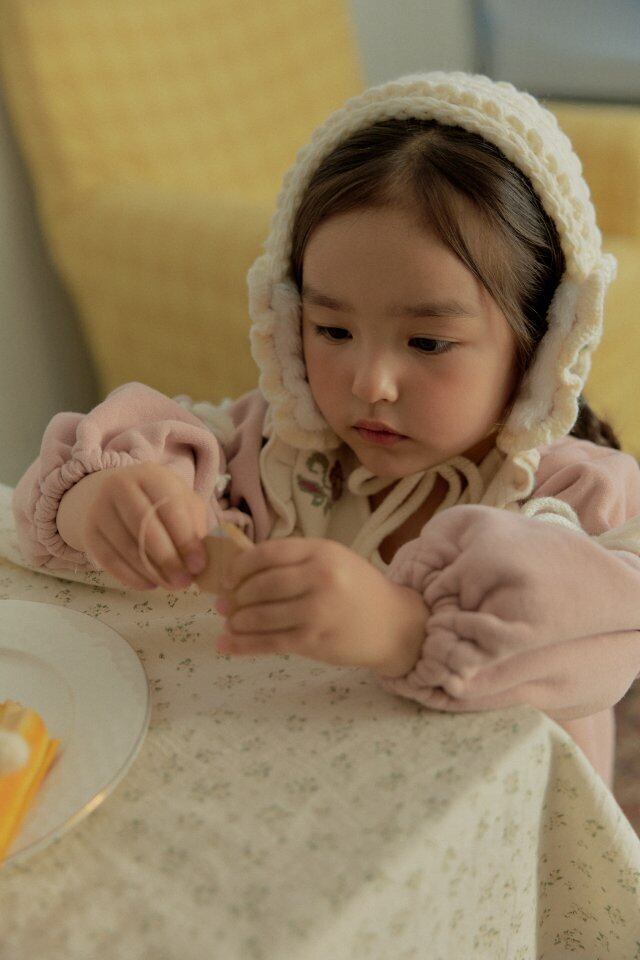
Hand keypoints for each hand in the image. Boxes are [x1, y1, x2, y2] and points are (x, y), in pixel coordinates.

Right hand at [83, 462, 208, 590]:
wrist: (117, 500)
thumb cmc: (160, 503)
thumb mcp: (183, 504)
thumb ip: (194, 526)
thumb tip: (199, 560)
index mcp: (151, 475)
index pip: (170, 507)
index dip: (186, 539)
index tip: (198, 566)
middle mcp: (120, 486)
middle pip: (144, 526)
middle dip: (168, 559)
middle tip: (184, 582)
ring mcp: (100, 508)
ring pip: (126, 546)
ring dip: (151, 572)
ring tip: (170, 585)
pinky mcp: (89, 532)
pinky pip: (108, 560)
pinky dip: (131, 577)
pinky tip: (149, 584)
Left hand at [214, 536, 424, 672]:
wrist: (395, 625)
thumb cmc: (359, 589)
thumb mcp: (333, 561)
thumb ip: (295, 560)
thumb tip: (241, 567)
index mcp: (321, 552)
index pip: (267, 553)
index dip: (240, 566)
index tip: (228, 577)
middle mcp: (319, 578)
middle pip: (260, 585)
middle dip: (235, 595)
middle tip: (222, 603)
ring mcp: (317, 611)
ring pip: (261, 615)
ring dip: (236, 620)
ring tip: (229, 622)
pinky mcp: (314, 640)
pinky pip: (270, 642)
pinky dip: (243, 645)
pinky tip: (226, 645)